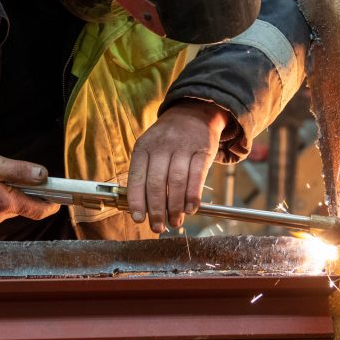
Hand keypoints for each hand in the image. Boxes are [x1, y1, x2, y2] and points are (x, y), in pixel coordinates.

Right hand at [0, 153, 59, 226]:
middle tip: (18, 178)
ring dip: (4, 197)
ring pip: (3, 209)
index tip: (59, 199)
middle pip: (20, 207)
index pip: (38, 210)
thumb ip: (20, 170)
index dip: (51, 205)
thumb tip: (43, 175)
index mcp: (6, 203)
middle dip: (22, 194)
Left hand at [126, 100, 228, 232]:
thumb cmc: (167, 138)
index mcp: (143, 147)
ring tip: (175, 222)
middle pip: (156, 183)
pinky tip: (190, 209)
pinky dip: (193, 196)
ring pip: (176, 182)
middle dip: (156, 209)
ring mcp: (183, 147)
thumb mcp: (149, 147)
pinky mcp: (202, 150)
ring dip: (175, 207)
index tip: (138, 218)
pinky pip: (197, 176)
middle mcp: (161, 146)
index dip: (136, 200)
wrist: (194, 112)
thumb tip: (141, 207)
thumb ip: (144, 172)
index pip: (137, 177)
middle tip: (158, 227)